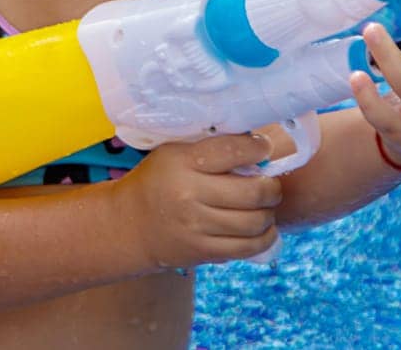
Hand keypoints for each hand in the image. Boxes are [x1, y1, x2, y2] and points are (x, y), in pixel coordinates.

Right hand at [114, 133, 281, 270]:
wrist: (128, 225)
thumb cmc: (159, 181)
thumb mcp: (175, 154)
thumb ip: (212, 149)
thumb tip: (259, 148)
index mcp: (182, 163)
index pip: (233, 150)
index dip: (259, 148)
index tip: (264, 148)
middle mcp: (189, 195)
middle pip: (253, 192)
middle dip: (272, 187)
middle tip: (271, 184)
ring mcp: (196, 227)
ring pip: (254, 222)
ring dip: (270, 213)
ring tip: (266, 206)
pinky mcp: (202, 252)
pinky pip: (247, 248)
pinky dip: (264, 237)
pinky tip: (264, 228)